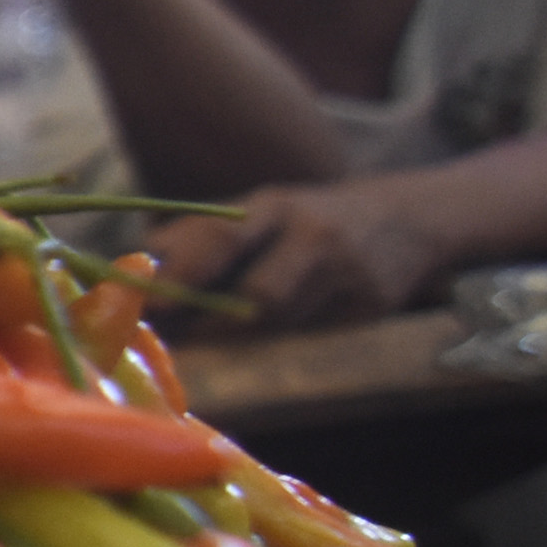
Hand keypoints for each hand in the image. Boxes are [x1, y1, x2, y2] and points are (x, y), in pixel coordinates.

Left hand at [147, 176, 446, 333]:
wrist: (407, 218)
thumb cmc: (305, 222)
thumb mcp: (259, 213)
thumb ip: (200, 235)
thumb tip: (139, 259)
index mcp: (273, 207)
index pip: (222, 239)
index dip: (183, 273)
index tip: (152, 306)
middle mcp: (314, 235)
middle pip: (260, 294)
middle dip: (217, 322)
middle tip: (185, 339)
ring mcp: (349, 272)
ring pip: (285, 324)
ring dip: (248, 336)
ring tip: (226, 335)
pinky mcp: (373, 306)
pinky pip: (316, 336)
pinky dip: (289, 339)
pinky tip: (283, 331)